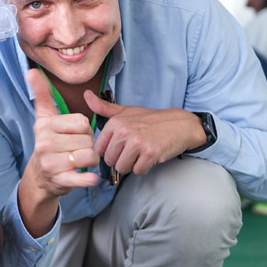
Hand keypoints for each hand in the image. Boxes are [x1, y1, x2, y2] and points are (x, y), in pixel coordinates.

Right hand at [26, 69, 99, 197]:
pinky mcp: (61, 181)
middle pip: (88, 139)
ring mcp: (52, 164)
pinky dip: (90, 178)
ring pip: (90, 156)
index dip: (84, 128)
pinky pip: (85, 178)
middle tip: (76, 148)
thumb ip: (42, 93)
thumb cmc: (49, 141)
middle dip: (88, 144)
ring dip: (91, 160)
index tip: (73, 133)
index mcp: (44, 126)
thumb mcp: (44, 117)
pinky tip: (88, 176)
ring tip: (79, 160)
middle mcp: (45, 144)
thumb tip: (32, 71)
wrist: (40, 175)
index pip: (82, 122)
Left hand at [84, 91, 205, 175]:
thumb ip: (103, 107)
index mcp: (115, 122)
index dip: (108, 151)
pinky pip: (138, 171)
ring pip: (122, 168)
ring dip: (131, 165)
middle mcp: (124, 131)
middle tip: (132, 151)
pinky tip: (149, 158)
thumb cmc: (150, 119)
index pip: (99, 149)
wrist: (180, 124)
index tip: (119, 147)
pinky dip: (143, 168)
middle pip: (110, 160)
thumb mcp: (125, 111)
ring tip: (140, 154)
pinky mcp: (150, 154)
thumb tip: (86, 94)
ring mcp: (137, 143)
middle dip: (120, 160)